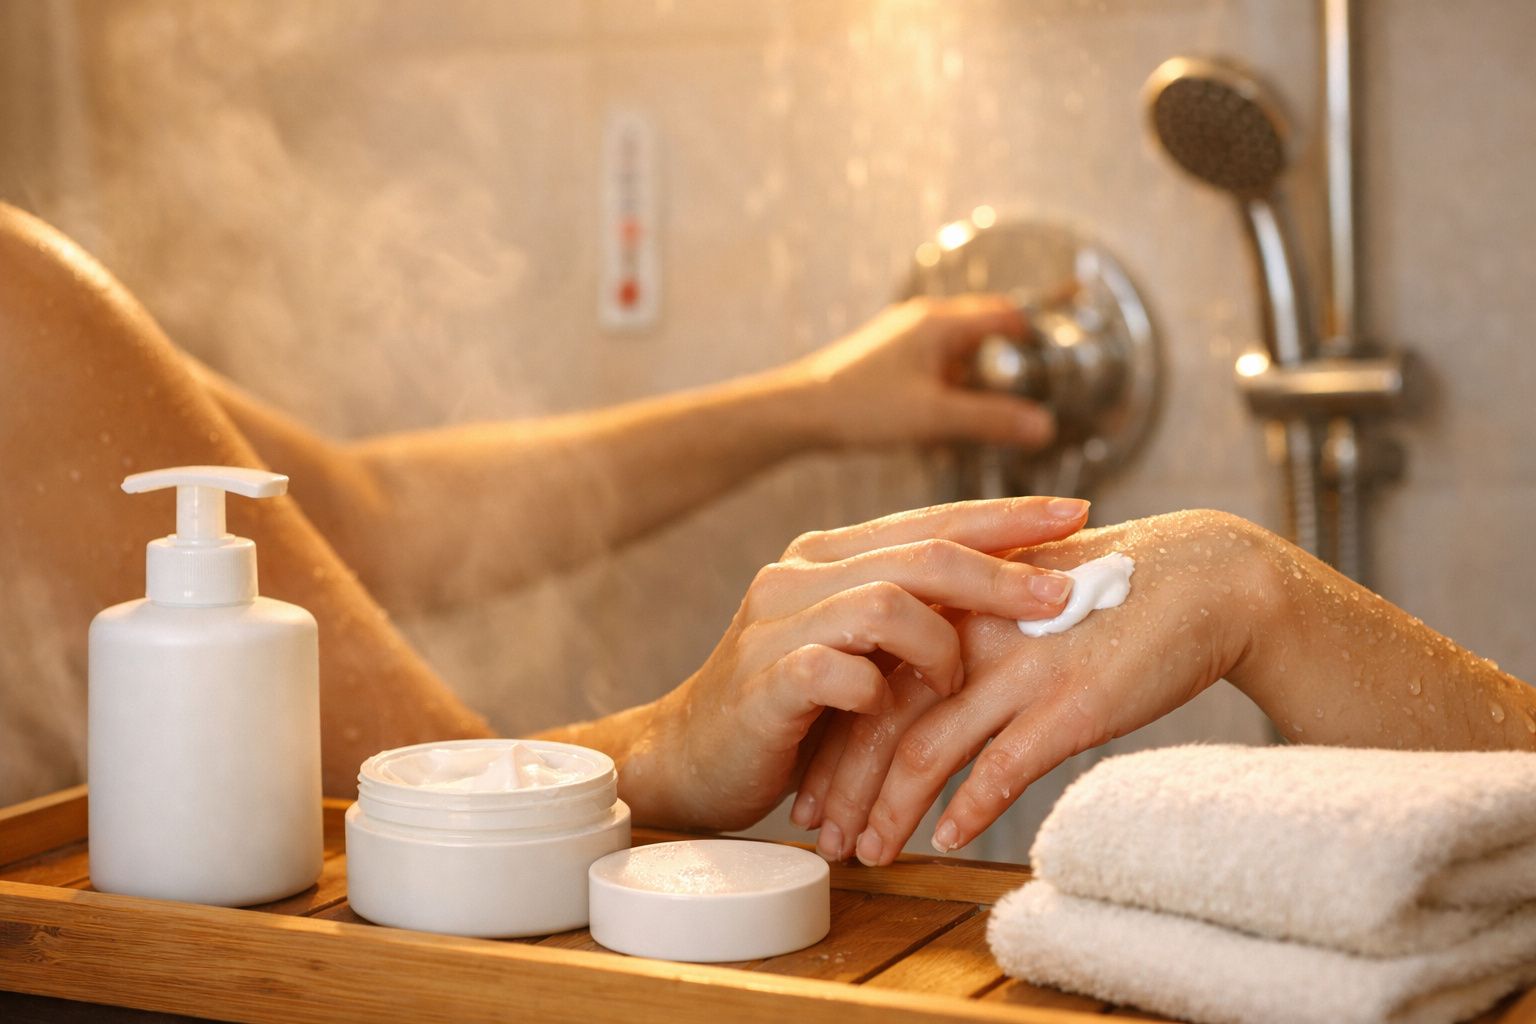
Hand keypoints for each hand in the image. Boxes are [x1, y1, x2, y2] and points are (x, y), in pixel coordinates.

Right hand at [619, 496, 1091, 830]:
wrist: (689, 756)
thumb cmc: (790, 706)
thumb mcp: (853, 646)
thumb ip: (908, 614)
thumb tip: (1017, 597)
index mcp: (827, 556)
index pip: (929, 520)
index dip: (1005, 516)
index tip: (1076, 511)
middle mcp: (799, 575)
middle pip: (919, 554)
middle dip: (1002, 573)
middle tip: (1064, 596)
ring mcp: (775, 624)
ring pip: (885, 604)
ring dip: (940, 647)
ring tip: (955, 685)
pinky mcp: (763, 681)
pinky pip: (837, 670)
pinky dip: (876, 691)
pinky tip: (883, 712)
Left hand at [782, 295, 1054, 448]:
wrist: (796, 413)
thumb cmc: (860, 407)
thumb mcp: (936, 417)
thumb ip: (993, 421)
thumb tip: (1045, 426)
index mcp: (940, 323)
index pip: (1005, 314)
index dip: (1034, 337)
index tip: (1054, 365)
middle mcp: (921, 323)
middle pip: (981, 333)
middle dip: (1005, 366)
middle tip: (1024, 401)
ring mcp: (901, 341)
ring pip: (954, 356)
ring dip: (972, 386)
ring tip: (981, 423)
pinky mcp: (884, 364)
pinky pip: (930, 372)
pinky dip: (945, 395)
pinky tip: (939, 433)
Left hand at [791, 510, 1278, 862]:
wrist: (1200, 577)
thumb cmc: (1106, 596)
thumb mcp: (1014, 600)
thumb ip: (959, 635)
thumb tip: (910, 687)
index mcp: (947, 600)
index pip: (862, 675)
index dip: (828, 735)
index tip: (807, 783)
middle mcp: (968, 631)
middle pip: (875, 716)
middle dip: (841, 785)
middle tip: (819, 832)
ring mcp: (1016, 667)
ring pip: (923, 749)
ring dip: (888, 811)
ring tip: (868, 852)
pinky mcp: (1067, 703)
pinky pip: (1001, 766)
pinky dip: (968, 809)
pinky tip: (944, 839)